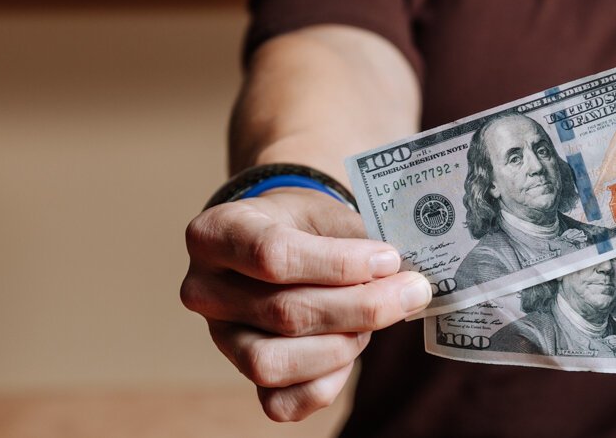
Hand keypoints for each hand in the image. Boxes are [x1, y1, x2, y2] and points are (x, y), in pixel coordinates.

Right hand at [180, 188, 430, 420]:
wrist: (279, 237)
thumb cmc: (303, 224)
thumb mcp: (325, 213)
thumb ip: (358, 243)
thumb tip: (405, 283)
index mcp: (215, 233)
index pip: (272, 255)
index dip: (339, 264)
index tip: (389, 260)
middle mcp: (205, 289)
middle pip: (285, 313)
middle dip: (362, 308)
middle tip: (411, 292)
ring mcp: (220, 337)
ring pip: (275, 364)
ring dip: (342, 347)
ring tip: (372, 322)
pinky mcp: (242, 374)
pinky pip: (280, 403)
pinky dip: (326, 384)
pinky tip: (352, 349)